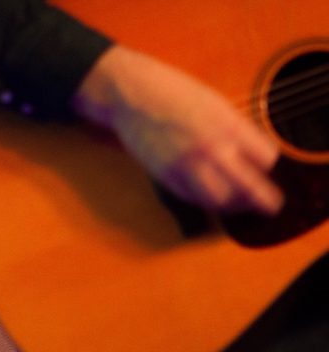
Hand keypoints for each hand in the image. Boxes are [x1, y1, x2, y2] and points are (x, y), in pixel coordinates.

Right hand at [74, 45, 283, 215]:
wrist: (133, 94)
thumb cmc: (174, 92)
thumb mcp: (214, 103)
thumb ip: (234, 129)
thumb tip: (253, 155)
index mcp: (227, 124)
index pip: (266, 158)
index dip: (269, 165)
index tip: (266, 167)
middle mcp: (210, 147)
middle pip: (248, 186)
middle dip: (264, 200)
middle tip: (272, 206)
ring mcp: (186, 164)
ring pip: (220, 200)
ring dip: (233, 206)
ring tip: (239, 205)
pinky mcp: (166, 175)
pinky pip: (193, 198)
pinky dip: (206, 201)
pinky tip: (212, 197)